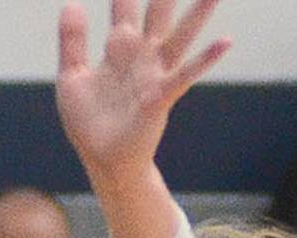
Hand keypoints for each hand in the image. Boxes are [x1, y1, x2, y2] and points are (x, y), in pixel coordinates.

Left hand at [56, 0, 228, 196]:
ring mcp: (154, 74)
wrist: (102, 162)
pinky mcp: (160, 97)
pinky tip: (225, 41)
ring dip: (199, 12)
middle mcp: (142, 54)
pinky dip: (206, 58)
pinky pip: (186, 74)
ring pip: (180, 34)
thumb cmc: (89, 123)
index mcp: (119, 46)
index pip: (125, 2)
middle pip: (158, 8)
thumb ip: (73, 41)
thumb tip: (72, 3)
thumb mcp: (72, 77)